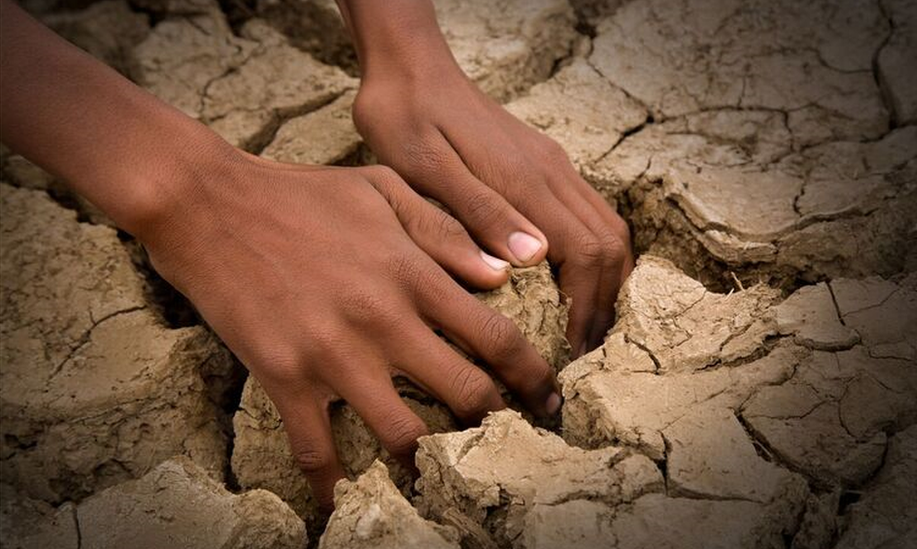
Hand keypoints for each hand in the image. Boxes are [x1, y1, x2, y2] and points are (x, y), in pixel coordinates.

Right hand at [141, 147, 560, 507]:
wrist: (208, 202)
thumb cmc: (301, 192)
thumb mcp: (383, 189)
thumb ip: (446, 230)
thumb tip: (504, 273)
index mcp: (412, 272)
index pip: (494, 335)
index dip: (532, 374)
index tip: (548, 396)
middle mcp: (383, 319)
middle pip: (464, 392)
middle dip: (498, 422)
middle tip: (510, 439)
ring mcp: (333, 353)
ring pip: (403, 433)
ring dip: (430, 460)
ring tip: (444, 472)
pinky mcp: (283, 376)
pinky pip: (315, 449)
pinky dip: (334, 483)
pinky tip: (342, 501)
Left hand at [352, 65, 634, 355]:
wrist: (408, 67)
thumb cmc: (406, 119)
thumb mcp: (426, 168)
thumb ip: (481, 212)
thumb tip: (534, 259)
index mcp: (527, 180)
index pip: (586, 254)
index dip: (585, 307)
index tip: (571, 352)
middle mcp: (552, 173)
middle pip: (610, 244)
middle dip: (604, 302)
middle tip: (583, 352)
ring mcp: (552, 166)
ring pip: (607, 227)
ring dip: (605, 280)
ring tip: (582, 327)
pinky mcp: (543, 163)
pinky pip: (588, 214)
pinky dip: (593, 255)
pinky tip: (568, 281)